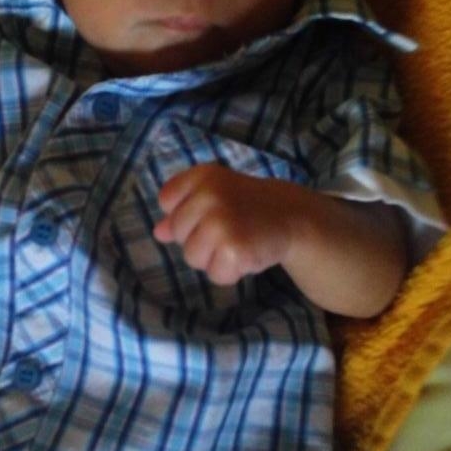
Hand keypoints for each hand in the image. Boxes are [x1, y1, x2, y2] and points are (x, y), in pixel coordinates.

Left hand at [153, 164, 294, 284]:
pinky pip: (215, 274)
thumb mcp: (213, 197)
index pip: (167, 200)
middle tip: (229, 227)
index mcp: (202, 176)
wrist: (292, 217)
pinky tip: (246, 255)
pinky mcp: (234, 249)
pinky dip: (230, 272)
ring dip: (214, 257)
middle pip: (179, 233)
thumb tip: (158, 232)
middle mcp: (209, 195)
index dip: (184, 212)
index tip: (209, 210)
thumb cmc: (246, 206)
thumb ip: (182, 211)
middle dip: (200, 237)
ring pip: (192, 257)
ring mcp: (221, 222)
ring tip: (236, 242)